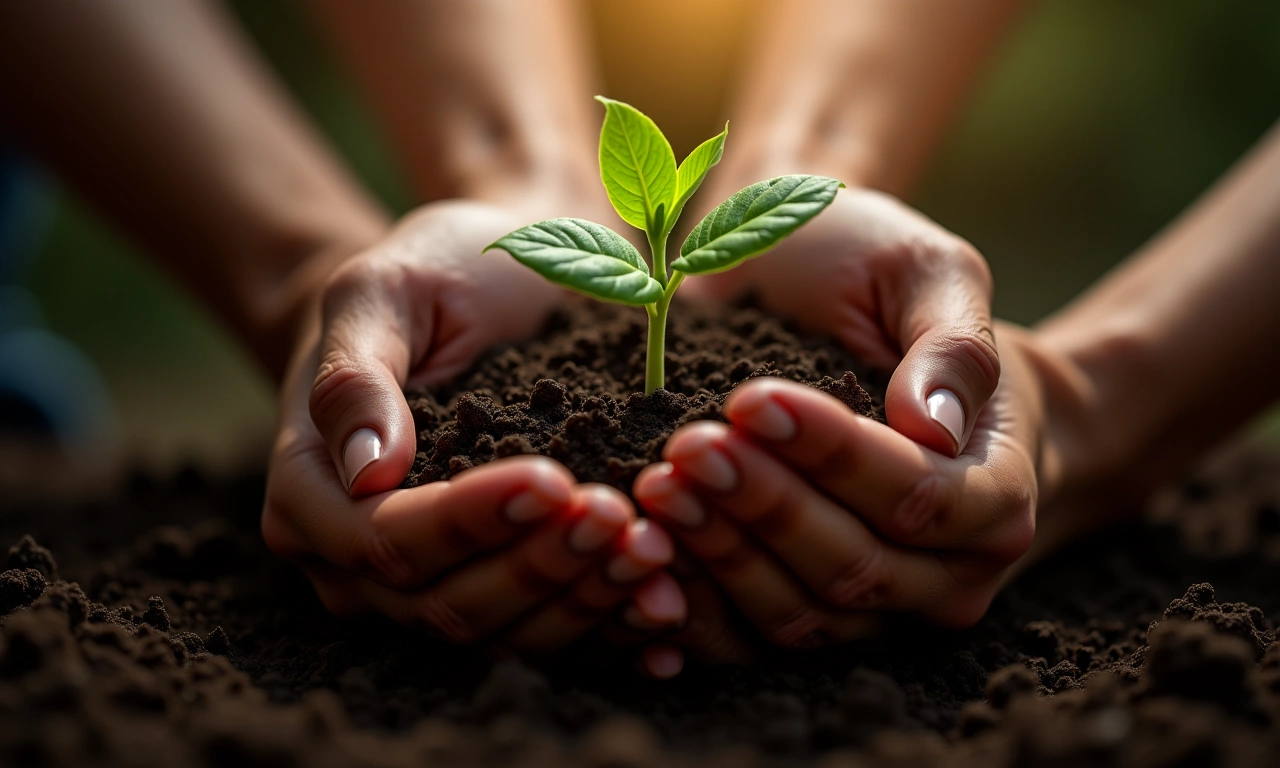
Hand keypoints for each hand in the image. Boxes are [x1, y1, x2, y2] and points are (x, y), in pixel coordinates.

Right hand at [261, 200, 685, 655]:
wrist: (491, 288)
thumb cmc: (430, 276)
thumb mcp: (382, 290)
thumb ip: (356, 375)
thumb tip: (364, 470)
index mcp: (312, 494)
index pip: (385, 538)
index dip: (470, 521)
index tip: (552, 477)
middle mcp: (358, 562)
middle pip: (448, 603)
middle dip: (541, 565)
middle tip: (621, 517)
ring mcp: (430, 586)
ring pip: (506, 632)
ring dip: (586, 599)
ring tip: (655, 549)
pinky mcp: (499, 587)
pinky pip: (551, 633)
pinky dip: (610, 623)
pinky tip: (667, 605)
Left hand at [635, 188, 1036, 661]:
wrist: (851, 331)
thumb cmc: (892, 290)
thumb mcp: (930, 274)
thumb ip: (951, 346)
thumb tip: (934, 427)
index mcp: (996, 491)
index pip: (919, 496)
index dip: (834, 456)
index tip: (752, 398)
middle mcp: (944, 572)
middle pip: (854, 569)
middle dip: (765, 508)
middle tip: (689, 447)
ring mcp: (873, 610)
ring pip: (797, 616)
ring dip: (720, 554)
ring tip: (657, 485)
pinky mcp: (802, 614)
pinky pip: (744, 642)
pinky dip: (690, 605)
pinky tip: (644, 550)